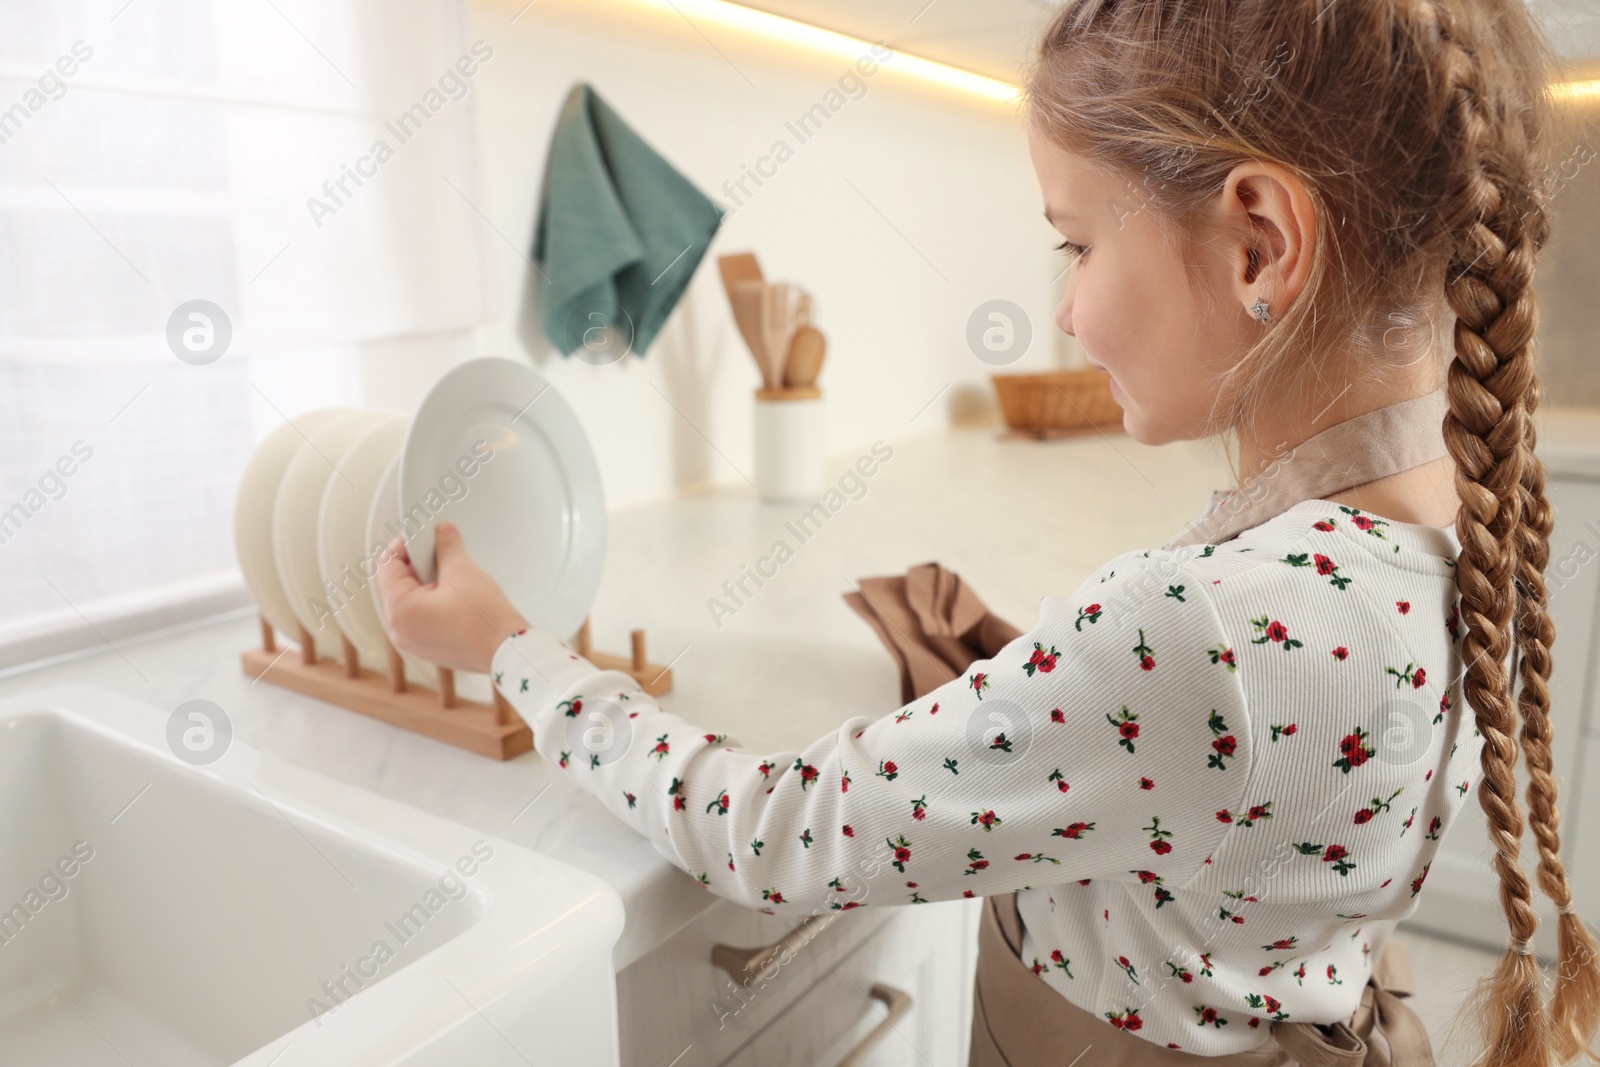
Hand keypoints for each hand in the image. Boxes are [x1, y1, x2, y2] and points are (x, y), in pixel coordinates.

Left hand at [376, 523, 527, 673]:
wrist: (508, 649)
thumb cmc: (484, 619)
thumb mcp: (462, 571)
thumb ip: (446, 546)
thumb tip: (442, 532)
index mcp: (399, 610)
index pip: (388, 564)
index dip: (405, 544)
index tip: (422, 535)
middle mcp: (399, 630)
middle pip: (398, 583)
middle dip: (419, 564)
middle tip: (441, 552)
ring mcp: (413, 642)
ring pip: (411, 600)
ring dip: (428, 583)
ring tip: (453, 576)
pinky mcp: (428, 648)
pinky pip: (421, 617)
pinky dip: (433, 602)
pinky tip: (456, 596)